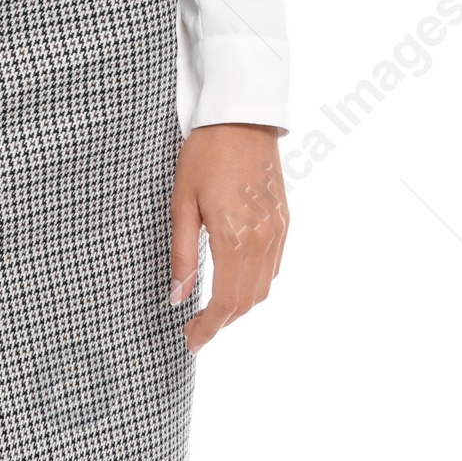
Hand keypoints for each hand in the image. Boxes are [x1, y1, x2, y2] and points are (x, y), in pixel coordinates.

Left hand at [169, 124, 287, 354]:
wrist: (241, 119)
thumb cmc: (204, 156)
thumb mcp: (182, 204)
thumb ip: (182, 255)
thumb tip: (177, 297)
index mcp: (235, 239)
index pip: (225, 303)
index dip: (208, 328)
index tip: (190, 341)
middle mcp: (263, 241)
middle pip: (248, 302)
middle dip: (221, 323)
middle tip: (195, 331)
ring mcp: (278, 232)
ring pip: (264, 288)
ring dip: (239, 306)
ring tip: (211, 311)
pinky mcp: (284, 222)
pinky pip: (273, 267)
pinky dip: (255, 284)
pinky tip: (234, 281)